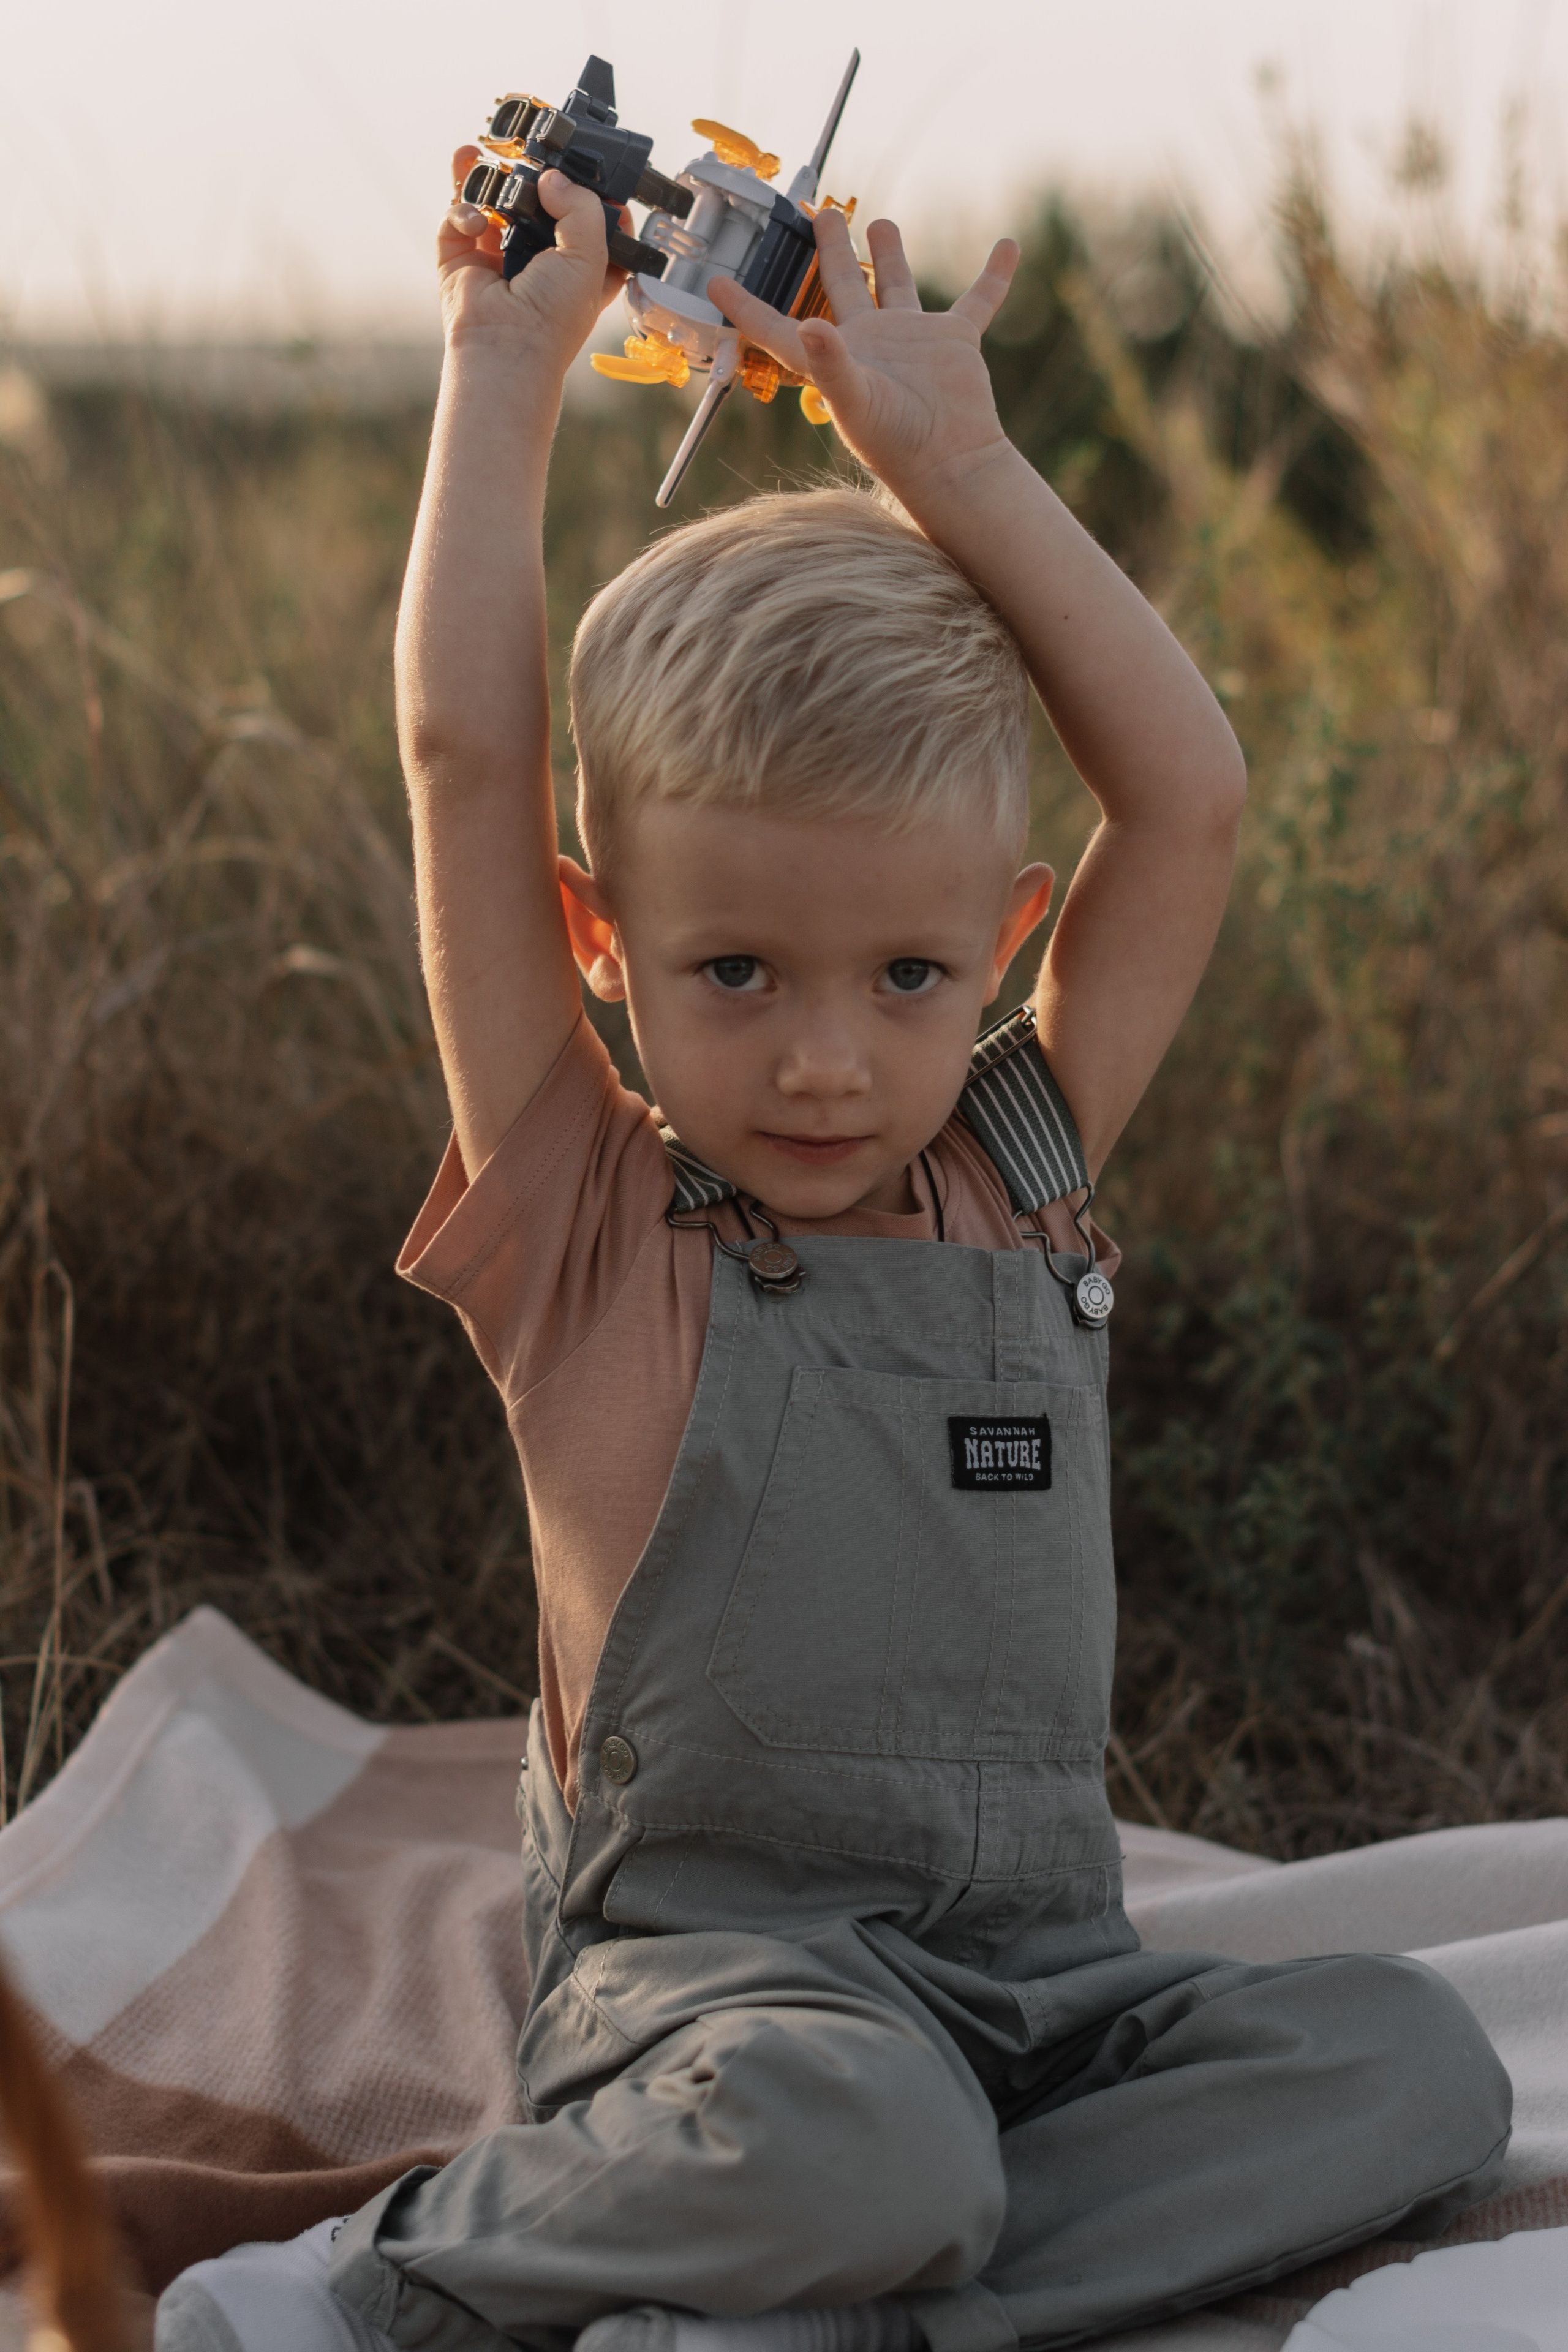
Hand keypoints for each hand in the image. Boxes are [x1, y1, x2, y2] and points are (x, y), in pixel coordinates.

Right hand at [437, 147, 627, 372]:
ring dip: (485, 175)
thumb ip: (583, 207)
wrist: (505, 346)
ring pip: (490, 199)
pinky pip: (458, 216)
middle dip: (528, 171)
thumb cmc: (554, 317)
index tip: (581, 167)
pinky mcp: (461, 255)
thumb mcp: (591, 257)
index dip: (584, 190)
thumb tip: (552, 177)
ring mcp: (496, 253)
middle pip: (532, 198)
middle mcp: (537, 255)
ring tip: (481, 154)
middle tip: (527, 150)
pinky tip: (477, 222)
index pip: (584, 217)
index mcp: (575, 263)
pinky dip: (464, 212)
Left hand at [708, 209, 1019, 506]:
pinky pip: (978, 299)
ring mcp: (912, 338)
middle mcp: (868, 342)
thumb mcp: (856, 403)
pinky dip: (994, 276)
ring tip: (880, 224)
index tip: (716, 281)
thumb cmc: (897, 444)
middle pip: (842, 285)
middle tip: (820, 213)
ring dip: (890, 254)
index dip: (746, 305)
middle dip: (831, 249)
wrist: (951, 463)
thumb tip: (810, 325)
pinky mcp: (954, 341)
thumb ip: (830, 364)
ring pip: (897, 284)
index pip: (778, 325)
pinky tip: (1007, 248)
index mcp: (833, 357)